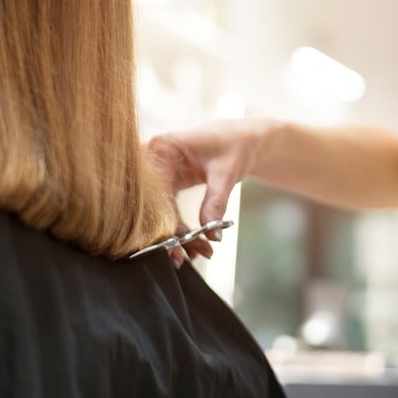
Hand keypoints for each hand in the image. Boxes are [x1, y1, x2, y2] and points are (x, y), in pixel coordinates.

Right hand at [148, 118, 266, 265]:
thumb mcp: (226, 173)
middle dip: (170, 235)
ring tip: (200, 252)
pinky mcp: (166, 181)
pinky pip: (167, 210)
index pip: (157, 193)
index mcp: (162, 147)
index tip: (179, 249)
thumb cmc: (235, 145)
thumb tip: (211, 234)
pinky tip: (194, 244)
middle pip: (153, 205)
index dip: (166, 223)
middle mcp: (153, 158)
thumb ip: (216, 202)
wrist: (244, 138)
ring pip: (160, 211)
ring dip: (176, 235)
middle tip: (185, 259)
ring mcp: (158, 170)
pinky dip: (179, 227)